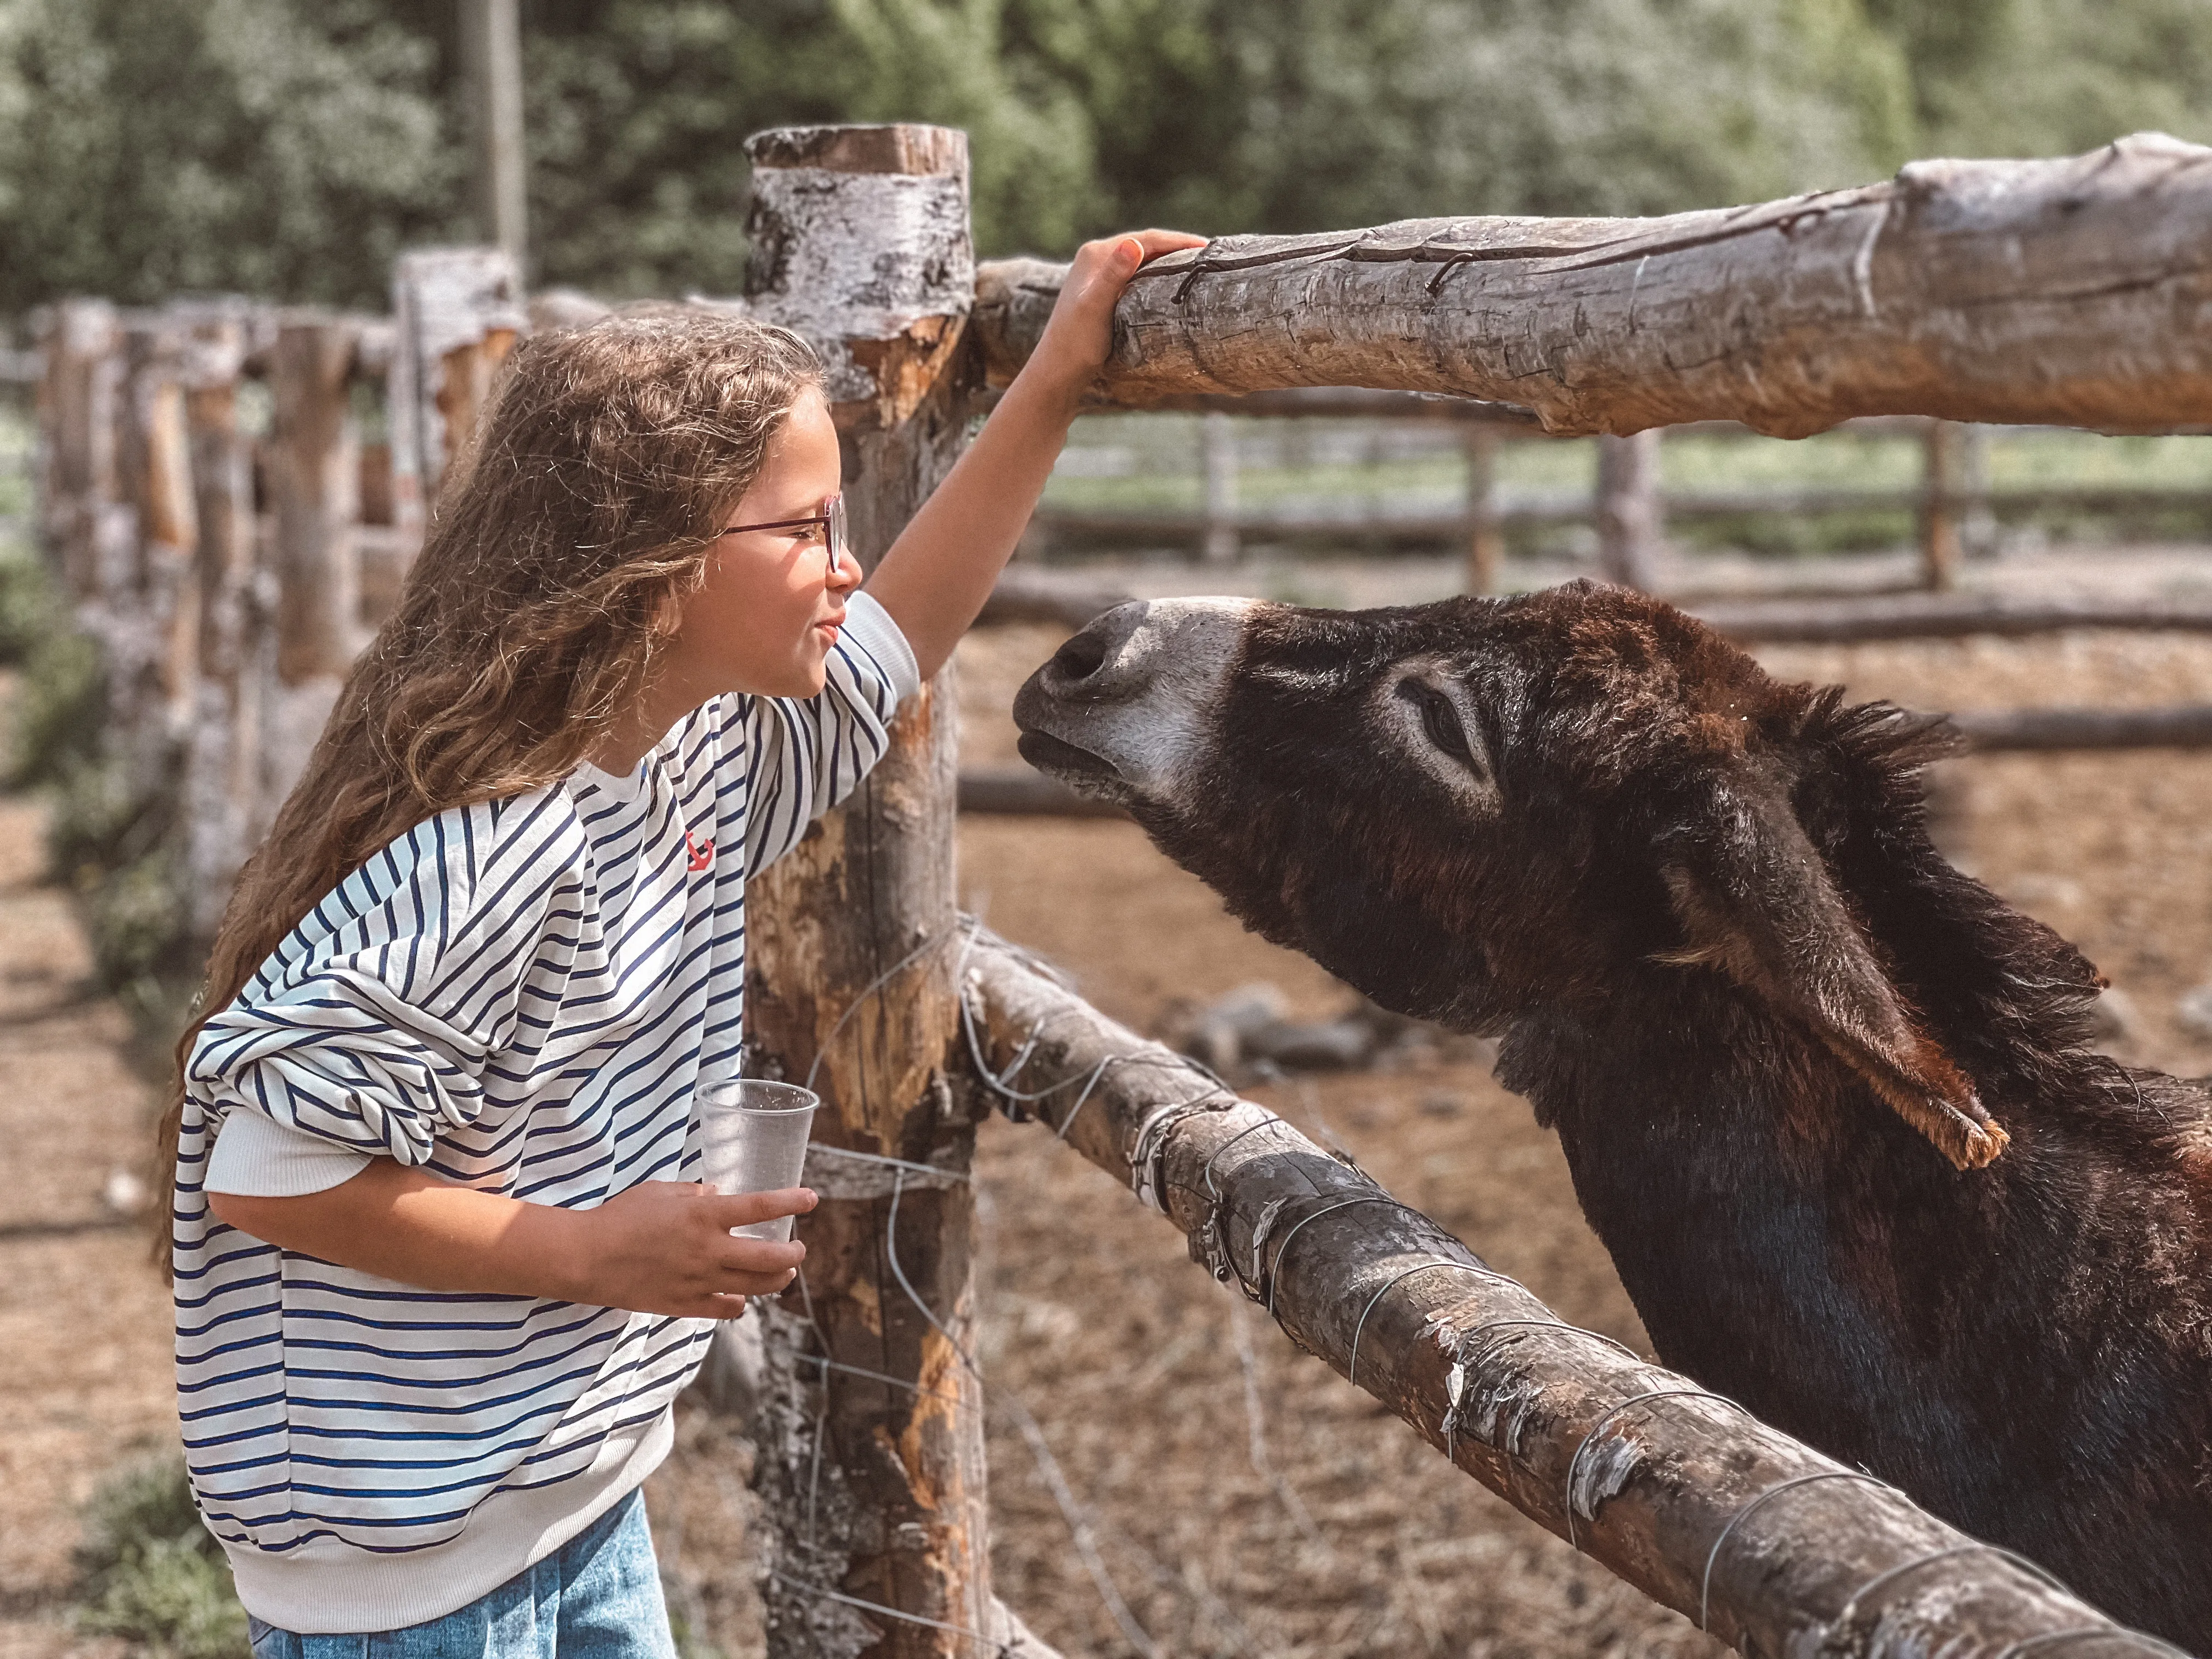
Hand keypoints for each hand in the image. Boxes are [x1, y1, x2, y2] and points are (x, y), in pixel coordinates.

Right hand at [571, 1182, 816, 1319]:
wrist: (587, 1258)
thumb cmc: (620, 1217)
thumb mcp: (659, 1192)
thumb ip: (693, 1194)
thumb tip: (716, 1194)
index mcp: (704, 1216)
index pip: (761, 1207)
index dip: (792, 1202)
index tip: (812, 1199)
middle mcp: (708, 1250)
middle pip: (771, 1258)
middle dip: (793, 1254)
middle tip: (798, 1249)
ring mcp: (698, 1281)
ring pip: (755, 1288)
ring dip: (776, 1281)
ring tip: (783, 1274)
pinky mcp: (684, 1305)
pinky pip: (725, 1309)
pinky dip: (739, 1304)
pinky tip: (741, 1298)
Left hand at [1027, 229, 1208, 393]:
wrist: (1057, 372)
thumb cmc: (1076, 343)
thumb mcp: (1097, 307)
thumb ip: (1114, 275)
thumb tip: (1134, 243)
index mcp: (1095, 254)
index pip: (1145, 239)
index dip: (1178, 241)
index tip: (1207, 247)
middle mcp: (1095, 258)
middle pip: (1145, 246)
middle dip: (1177, 248)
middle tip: (1209, 257)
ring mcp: (1097, 275)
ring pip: (1142, 261)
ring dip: (1168, 261)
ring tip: (1197, 269)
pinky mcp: (1101, 291)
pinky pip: (1137, 276)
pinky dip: (1157, 276)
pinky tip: (1171, 286)